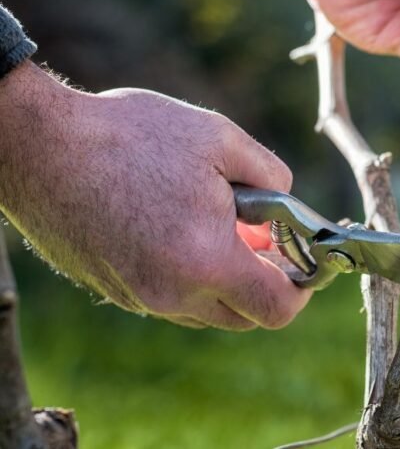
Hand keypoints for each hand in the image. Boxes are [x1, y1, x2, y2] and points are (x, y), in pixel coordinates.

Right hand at [0, 63, 310, 329]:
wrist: (39, 144)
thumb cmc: (130, 136)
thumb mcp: (221, 140)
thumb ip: (274, 178)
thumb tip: (290, 210)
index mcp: (205, 261)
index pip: (278, 309)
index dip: (304, 287)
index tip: (307, 258)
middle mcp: (171, 293)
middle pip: (246, 317)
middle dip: (268, 282)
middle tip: (266, 236)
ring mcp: (138, 297)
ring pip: (208, 310)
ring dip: (229, 279)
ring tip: (222, 223)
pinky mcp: (114, 289)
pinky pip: (173, 298)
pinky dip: (193, 276)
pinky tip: (183, 227)